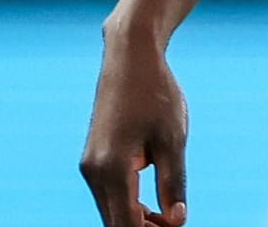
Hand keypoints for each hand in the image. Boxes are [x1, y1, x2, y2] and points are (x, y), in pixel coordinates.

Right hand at [80, 31, 187, 226]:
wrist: (130, 57)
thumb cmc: (156, 93)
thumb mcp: (173, 139)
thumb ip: (174, 183)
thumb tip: (177, 221)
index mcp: (112, 169)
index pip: (126, 224)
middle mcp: (93, 172)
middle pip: (115, 222)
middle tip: (175, 224)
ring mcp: (90, 166)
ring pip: (111, 211)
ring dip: (136, 221)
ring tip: (169, 219)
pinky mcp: (94, 159)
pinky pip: (109, 195)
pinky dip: (129, 205)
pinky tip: (153, 208)